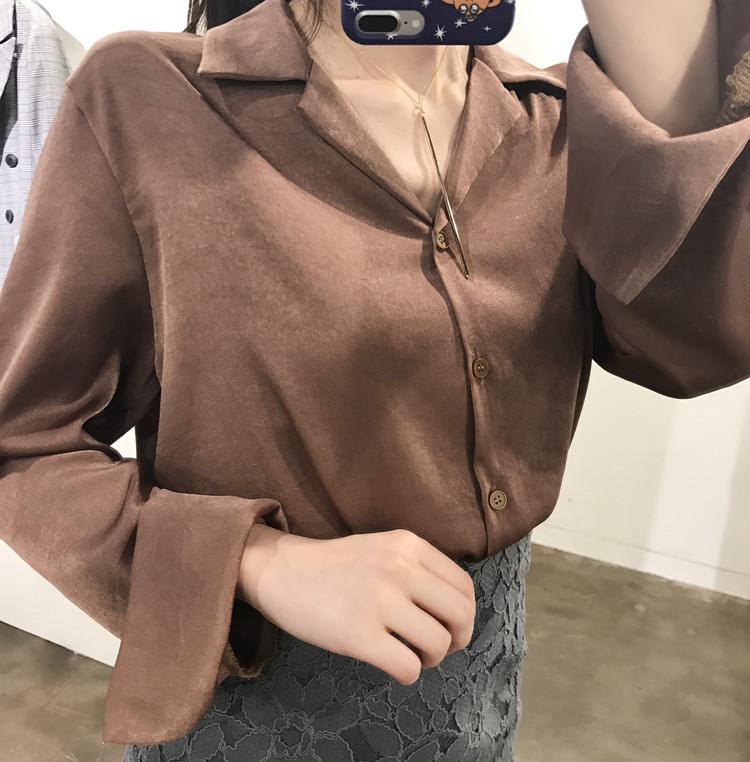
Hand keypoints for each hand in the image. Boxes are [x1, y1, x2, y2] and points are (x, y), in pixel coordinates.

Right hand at [238, 527, 476, 685]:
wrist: (281, 571)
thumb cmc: (335, 566)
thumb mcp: (383, 548)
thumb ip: (418, 568)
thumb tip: (455, 611)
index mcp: (408, 544)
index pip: (464, 587)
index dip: (465, 616)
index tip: (449, 628)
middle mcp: (399, 567)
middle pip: (460, 615)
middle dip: (456, 640)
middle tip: (434, 648)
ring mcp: (378, 600)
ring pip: (438, 643)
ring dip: (430, 659)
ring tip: (410, 655)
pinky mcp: (358, 634)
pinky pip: (407, 666)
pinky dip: (408, 674)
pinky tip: (392, 666)